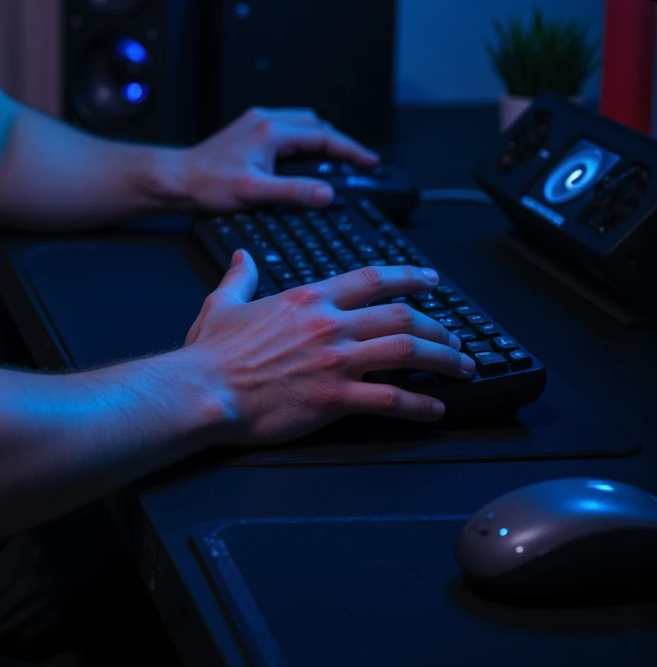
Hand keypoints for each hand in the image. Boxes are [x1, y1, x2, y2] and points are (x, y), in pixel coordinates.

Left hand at [175, 105, 378, 212]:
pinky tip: (303, 156)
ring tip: (335, 158)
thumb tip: (325, 193)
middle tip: (357, 160)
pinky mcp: (249, 130)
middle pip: (315, 124)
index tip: (369, 160)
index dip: (350, 149)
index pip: (322, 136)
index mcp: (270, 132)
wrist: (177, 178)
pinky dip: (303, 139)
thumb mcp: (254, 192)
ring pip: (301, 123)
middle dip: (338, 141)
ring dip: (321, 138)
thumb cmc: (208, 184)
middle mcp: (265, 121)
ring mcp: (256, 123)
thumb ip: (293, 192)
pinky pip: (287, 128)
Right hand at [184, 253, 472, 440]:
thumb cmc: (211, 354)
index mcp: (308, 299)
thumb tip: (243, 257)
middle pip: (401, 316)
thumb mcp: (222, 303)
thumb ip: (240, 278)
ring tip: (461, 369)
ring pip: (407, 352)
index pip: (372, 279)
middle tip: (455, 339)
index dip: (408, 278)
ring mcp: (335, 361)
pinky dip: (420, 405)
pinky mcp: (334, 399)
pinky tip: (435, 408)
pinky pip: (390, 399)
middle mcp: (329, 325)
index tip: (431, 282)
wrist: (204, 390)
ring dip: (442, 360)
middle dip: (438, 327)